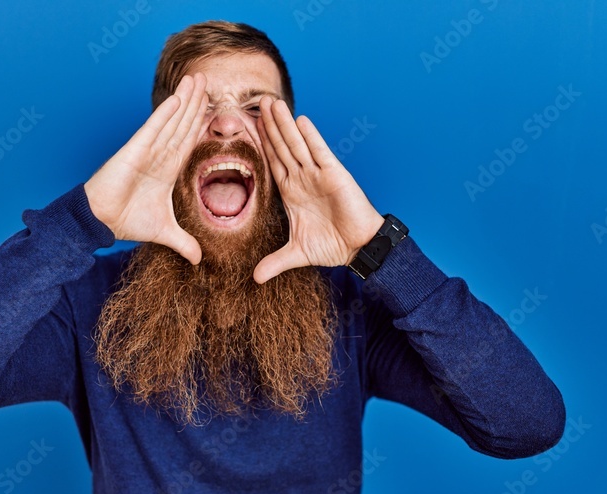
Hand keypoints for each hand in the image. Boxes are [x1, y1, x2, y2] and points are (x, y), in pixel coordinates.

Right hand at [84, 73, 207, 264]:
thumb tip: (199, 260)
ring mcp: (147, 151)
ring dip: (184, 101)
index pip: (188, 141)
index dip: (200, 123)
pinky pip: (153, 129)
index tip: (212, 106)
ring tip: (197, 80)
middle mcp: (158, 156)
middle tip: (207, 81)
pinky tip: (177, 98)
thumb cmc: (127, 221)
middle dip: (195, 104)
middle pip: (182, 125)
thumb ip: (184, 242)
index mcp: (167, 169)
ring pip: (171, 121)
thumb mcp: (164, 232)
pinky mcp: (134, 151)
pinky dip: (165, 114)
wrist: (102, 222)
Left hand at [253, 96, 384, 283]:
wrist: (358, 248)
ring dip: (284, 124)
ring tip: (271, 103)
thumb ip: (275, 262)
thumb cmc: (332, 246)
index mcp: (291, 192)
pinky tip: (300, 119)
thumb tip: (255, 278)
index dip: (261, 144)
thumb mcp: (297, 253)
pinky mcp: (335, 175)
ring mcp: (318, 174)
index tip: (248, 126)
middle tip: (256, 102)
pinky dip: (310, 136)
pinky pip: (319, 152)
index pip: (272, 163)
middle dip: (270, 125)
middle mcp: (303, 179)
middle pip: (282, 147)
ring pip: (296, 144)